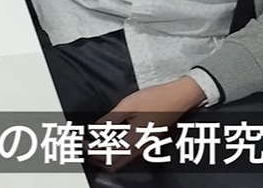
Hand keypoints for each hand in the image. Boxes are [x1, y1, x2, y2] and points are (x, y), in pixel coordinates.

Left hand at [88, 77, 205, 172]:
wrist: (178, 97)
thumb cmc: (156, 100)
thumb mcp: (127, 106)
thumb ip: (110, 120)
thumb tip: (95, 130)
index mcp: (134, 142)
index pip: (109, 157)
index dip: (93, 153)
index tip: (84, 144)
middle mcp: (140, 149)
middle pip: (115, 164)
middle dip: (99, 158)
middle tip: (88, 146)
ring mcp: (145, 146)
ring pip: (123, 160)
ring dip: (108, 154)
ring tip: (97, 142)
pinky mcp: (148, 141)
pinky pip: (129, 152)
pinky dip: (117, 150)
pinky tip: (112, 138)